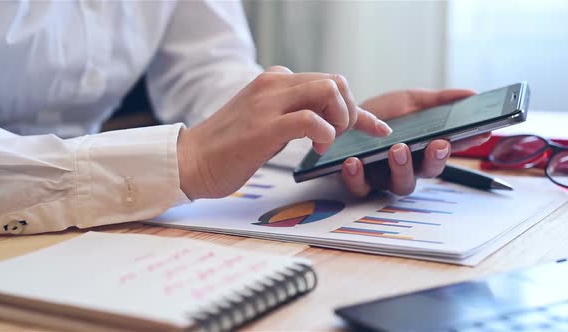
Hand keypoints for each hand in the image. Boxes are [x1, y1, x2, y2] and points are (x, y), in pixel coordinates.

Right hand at [177, 66, 391, 199]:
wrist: (190, 161)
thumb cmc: (228, 147)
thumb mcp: (264, 121)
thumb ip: (291, 113)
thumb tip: (324, 121)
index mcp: (274, 81)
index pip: (328, 83)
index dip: (358, 108)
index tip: (377, 127)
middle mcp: (274, 84)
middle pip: (335, 82)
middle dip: (350, 111)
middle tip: (338, 137)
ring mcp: (269, 102)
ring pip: (328, 91)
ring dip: (340, 119)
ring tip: (327, 142)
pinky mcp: (265, 126)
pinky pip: (311, 119)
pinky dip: (325, 133)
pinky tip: (317, 148)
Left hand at [341, 89, 491, 195]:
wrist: (341, 118)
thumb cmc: (379, 115)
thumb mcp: (410, 101)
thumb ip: (438, 100)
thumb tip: (472, 94)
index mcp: (425, 149)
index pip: (451, 147)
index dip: (467, 143)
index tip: (481, 132)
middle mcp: (409, 167)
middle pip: (430, 172)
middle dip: (436, 158)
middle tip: (436, 143)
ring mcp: (386, 177)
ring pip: (401, 184)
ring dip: (402, 168)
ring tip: (397, 149)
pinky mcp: (360, 182)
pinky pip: (361, 187)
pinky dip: (358, 176)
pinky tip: (354, 162)